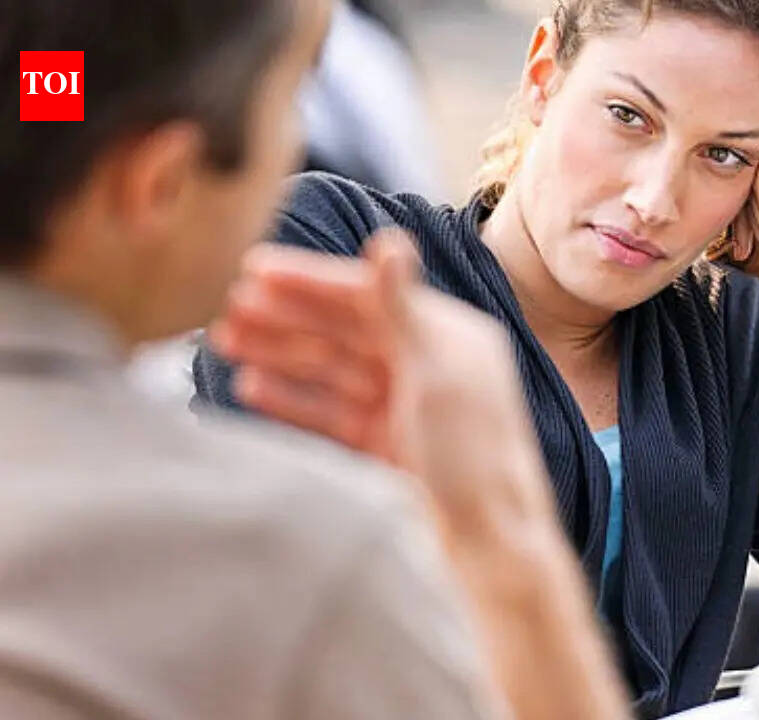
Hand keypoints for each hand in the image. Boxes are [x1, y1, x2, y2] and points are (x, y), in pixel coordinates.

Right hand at [210, 230, 556, 539]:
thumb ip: (402, 308)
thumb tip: (388, 240)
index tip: (253, 268)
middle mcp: (426, 365)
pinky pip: (330, 413)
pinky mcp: (385, 447)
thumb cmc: (475, 456)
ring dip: (280, 353)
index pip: (370, 296)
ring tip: (225, 340)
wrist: (488, 546)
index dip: (312, 282)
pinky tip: (251, 387)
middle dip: (286, 317)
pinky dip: (292, 399)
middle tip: (227, 307)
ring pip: (331, 369)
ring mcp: (403, 407)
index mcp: (449, 337)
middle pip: (345, 331)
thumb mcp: (436, 375)